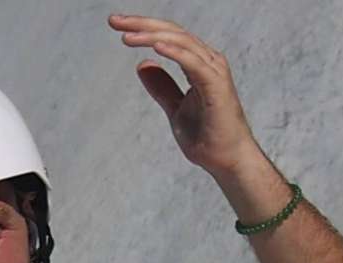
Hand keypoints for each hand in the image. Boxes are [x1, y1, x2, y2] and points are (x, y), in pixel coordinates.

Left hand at [109, 15, 259, 178]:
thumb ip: (162, 87)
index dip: (144, 28)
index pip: (169, 37)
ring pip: (181, 42)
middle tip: (114, 21)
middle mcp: (208, 62)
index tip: (117, 25)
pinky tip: (154, 46)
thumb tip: (142, 64)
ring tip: (127, 36)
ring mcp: (214, 72)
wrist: (227, 161)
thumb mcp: (175, 108)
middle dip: (143, 24)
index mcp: (198, 65)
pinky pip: (193, 62)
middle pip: (173, 33)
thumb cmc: (208, 137)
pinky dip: (174, 52)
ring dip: (152, 36)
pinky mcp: (216, 86)